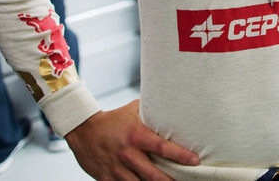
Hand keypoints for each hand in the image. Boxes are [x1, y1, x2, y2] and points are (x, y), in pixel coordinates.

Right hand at [63, 100, 199, 179]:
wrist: (83, 130)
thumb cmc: (114, 119)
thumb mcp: (133, 111)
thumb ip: (152, 113)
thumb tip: (175, 106)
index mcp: (136, 135)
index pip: (162, 147)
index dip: (180, 155)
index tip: (195, 161)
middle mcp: (127, 153)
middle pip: (153, 174)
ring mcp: (116, 168)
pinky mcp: (106, 178)